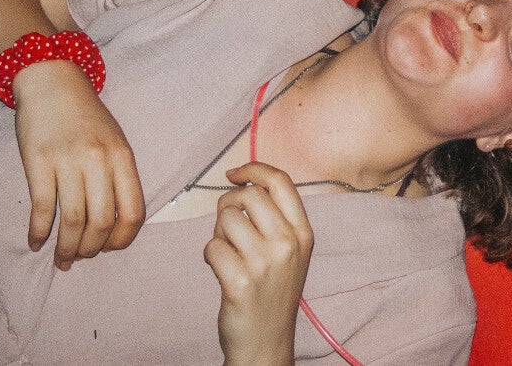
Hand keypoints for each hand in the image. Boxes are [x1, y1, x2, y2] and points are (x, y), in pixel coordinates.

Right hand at [12, 59, 144, 270]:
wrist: (52, 80)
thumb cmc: (85, 116)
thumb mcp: (114, 141)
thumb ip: (118, 177)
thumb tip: (115, 225)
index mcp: (123, 157)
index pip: (133, 213)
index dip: (122, 240)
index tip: (109, 249)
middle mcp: (99, 160)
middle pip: (101, 223)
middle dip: (91, 250)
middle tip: (80, 259)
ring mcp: (68, 160)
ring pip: (72, 220)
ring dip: (66, 248)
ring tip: (61, 259)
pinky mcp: (38, 161)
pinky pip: (42, 207)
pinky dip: (39, 232)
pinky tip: (36, 243)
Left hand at [203, 163, 314, 365]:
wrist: (266, 342)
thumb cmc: (271, 291)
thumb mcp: (289, 251)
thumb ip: (275, 217)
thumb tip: (245, 180)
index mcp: (302, 233)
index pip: (280, 181)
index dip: (253, 169)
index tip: (234, 174)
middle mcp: (288, 244)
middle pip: (248, 194)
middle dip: (228, 204)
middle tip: (226, 225)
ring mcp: (265, 263)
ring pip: (225, 219)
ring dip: (218, 233)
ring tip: (228, 253)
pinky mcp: (240, 281)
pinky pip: (211, 247)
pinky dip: (209, 256)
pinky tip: (221, 271)